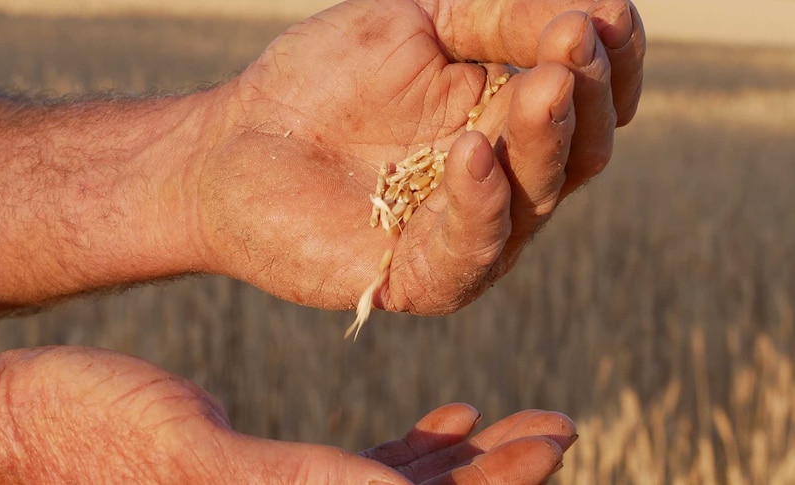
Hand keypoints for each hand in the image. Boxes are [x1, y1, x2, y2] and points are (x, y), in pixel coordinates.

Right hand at [0, 347, 576, 483]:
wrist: (18, 424)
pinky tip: (449, 416)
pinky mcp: (268, 476)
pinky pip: (358, 474)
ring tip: (517, 422)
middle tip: (556, 427)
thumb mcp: (194, 461)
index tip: (554, 440)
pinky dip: (409, 451)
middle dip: (497, 475)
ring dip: (465, 461)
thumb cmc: (82, 440)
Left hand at [196, 0, 645, 314]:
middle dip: (583, 95)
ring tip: (543, 83)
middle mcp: (503, 178)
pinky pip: (472, 248)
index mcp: (506, 114)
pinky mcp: (424, 276)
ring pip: (537, 197)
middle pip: (577, 149)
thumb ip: (500, 17)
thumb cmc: (323, 77)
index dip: (612, 62)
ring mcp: (469, 231)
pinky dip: (480, 202)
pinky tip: (469, 152)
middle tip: (573, 45)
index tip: (605, 19)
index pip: (588, 97)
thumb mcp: (417, 21)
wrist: (236, 142)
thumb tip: (594, 11)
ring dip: (544, 140)